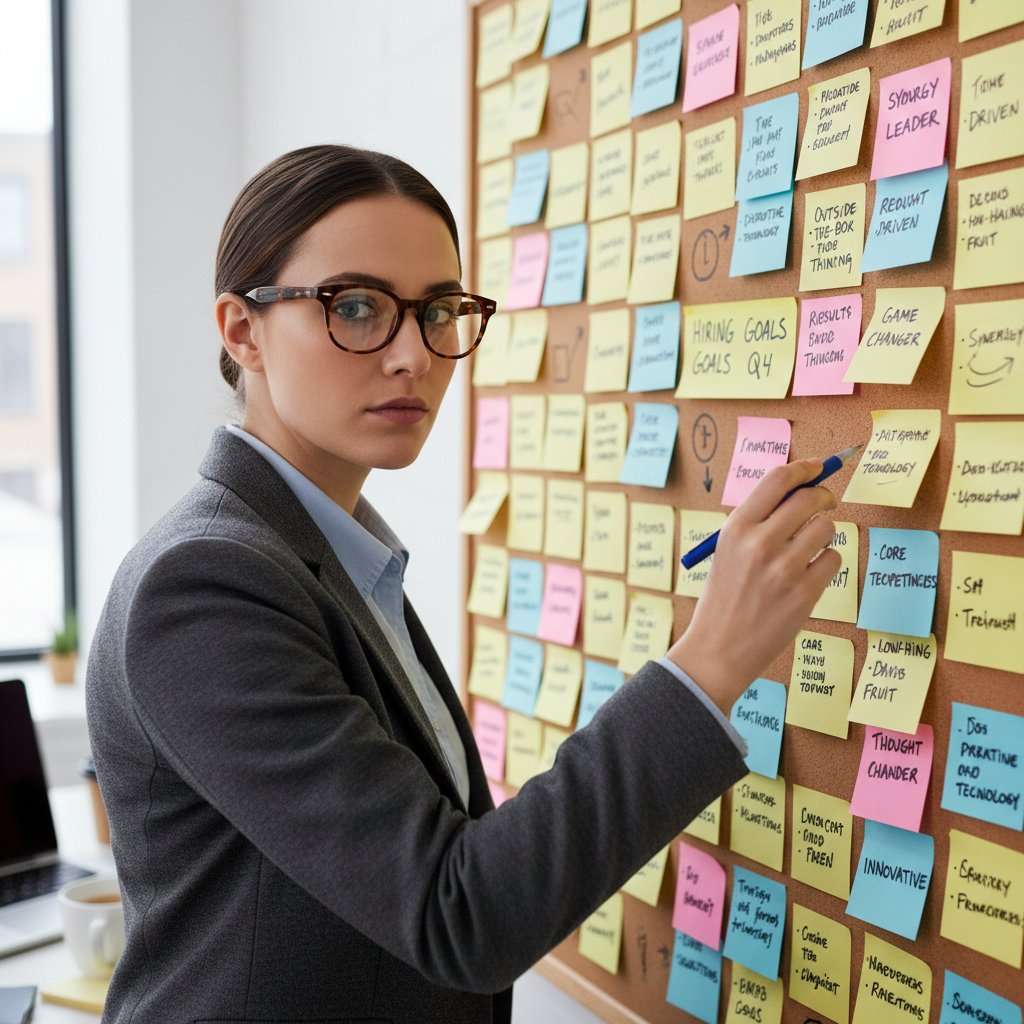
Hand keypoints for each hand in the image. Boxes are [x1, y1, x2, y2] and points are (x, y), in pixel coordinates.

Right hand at [667, 459, 841, 714]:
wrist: (719, 647)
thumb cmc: (724, 596)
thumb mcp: (728, 550)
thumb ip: (759, 520)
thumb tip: (801, 489)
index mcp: (736, 528)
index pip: (778, 480)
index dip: (804, 468)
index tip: (818, 467)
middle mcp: (759, 543)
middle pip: (809, 498)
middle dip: (824, 496)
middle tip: (825, 502)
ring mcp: (784, 568)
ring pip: (827, 528)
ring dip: (823, 534)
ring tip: (806, 551)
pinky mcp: (805, 592)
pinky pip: (833, 559)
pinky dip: (826, 564)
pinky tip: (806, 576)